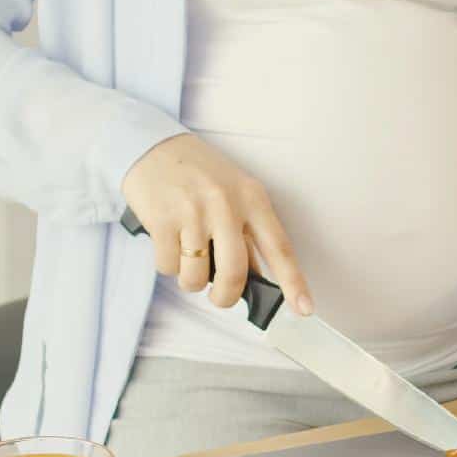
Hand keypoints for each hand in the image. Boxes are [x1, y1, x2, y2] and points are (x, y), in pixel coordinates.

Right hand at [122, 133, 312, 314]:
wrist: (151, 147)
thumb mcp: (235, 193)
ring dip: (190, 280)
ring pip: (196, 277)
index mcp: (252, 199)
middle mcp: (225, 204)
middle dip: (226, 296)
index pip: (279, 248)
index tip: (305, 309)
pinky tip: (169, 243)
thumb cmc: (199, 174)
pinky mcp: (162, 220)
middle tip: (219, 296)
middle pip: (234, 274)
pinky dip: (168, 265)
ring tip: (187, 258)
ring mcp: (193, 212)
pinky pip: (168, 267)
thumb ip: (248, 234)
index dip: (293, 282)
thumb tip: (258, 279)